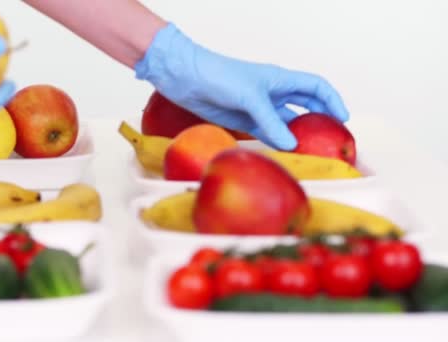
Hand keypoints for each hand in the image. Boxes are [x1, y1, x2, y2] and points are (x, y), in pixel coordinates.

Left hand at [135, 23, 348, 149]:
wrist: (187, 78)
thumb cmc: (219, 76)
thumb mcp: (249, 97)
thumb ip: (271, 121)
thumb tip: (291, 144)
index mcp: (280, 79)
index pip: (315, 86)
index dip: (332, 100)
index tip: (343, 118)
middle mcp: (273, 93)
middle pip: (305, 106)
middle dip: (319, 120)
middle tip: (330, 140)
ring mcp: (259, 108)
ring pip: (286, 123)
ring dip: (297, 136)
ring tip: (310, 152)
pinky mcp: (244, 121)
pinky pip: (267, 133)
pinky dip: (277, 142)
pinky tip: (284, 153)